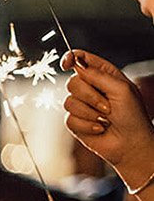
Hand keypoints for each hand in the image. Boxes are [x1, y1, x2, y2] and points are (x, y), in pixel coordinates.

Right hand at [60, 49, 153, 181]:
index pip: (82, 60)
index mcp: (104, 75)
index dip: (71, 58)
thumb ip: (98, 75)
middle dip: (89, 96)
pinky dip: (87, 125)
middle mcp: (91, 89)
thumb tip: (77, 67)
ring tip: (106, 119)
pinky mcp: (75, 122)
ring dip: (90, 113)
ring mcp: (82, 106)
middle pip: (72, 82)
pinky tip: (100, 128)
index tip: (67, 63)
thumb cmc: (132, 115)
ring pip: (68, 102)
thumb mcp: (121, 88)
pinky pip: (69, 119)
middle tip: (107, 106)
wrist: (130, 143)